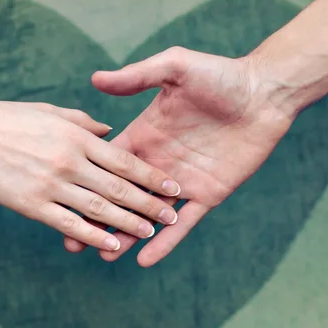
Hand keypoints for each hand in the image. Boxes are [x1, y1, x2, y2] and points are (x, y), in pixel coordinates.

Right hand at [0, 100, 180, 250]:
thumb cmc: (8, 119)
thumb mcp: (51, 112)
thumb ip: (84, 123)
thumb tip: (110, 132)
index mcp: (77, 136)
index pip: (124, 160)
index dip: (151, 176)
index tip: (172, 187)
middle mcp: (70, 161)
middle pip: (119, 187)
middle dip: (149, 203)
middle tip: (170, 215)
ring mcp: (52, 184)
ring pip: (99, 208)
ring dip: (128, 223)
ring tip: (150, 233)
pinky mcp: (32, 204)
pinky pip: (69, 224)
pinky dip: (93, 236)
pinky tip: (112, 244)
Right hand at [63, 46, 295, 265]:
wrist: (264, 92)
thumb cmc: (219, 75)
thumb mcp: (174, 67)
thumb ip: (137, 76)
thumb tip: (95, 79)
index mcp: (145, 136)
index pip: (109, 166)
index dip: (86, 184)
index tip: (63, 202)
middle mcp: (159, 162)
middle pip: (121, 197)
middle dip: (98, 218)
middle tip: (73, 243)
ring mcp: (182, 182)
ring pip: (148, 216)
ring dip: (126, 235)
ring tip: (102, 256)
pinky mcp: (207, 194)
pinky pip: (183, 224)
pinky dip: (165, 242)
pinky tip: (144, 260)